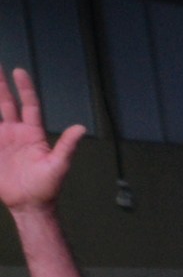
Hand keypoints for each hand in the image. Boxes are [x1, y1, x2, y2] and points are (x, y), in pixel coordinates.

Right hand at [0, 68, 83, 215]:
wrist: (29, 205)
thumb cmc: (47, 188)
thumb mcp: (58, 166)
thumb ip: (67, 146)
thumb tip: (80, 127)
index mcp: (33, 134)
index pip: (29, 105)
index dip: (24, 88)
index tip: (19, 71)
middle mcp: (16, 133)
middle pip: (7, 104)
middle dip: (1, 86)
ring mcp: (3, 141)